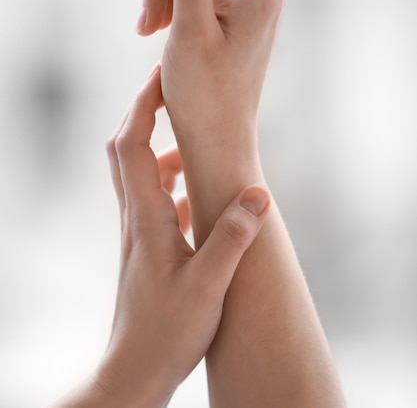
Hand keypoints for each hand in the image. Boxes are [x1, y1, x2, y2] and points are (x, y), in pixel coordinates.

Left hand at [59, 65, 268, 407]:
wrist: (134, 370)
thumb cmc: (167, 331)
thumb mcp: (208, 285)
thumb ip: (232, 237)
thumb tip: (259, 193)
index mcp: (145, 217)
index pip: (132, 145)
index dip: (143, 106)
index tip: (162, 77)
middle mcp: (135, 216)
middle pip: (125, 148)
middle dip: (144, 111)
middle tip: (173, 88)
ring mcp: (137, 230)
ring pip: (138, 171)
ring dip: (159, 144)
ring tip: (193, 135)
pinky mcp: (145, 243)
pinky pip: (152, 196)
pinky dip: (169, 177)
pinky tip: (195, 187)